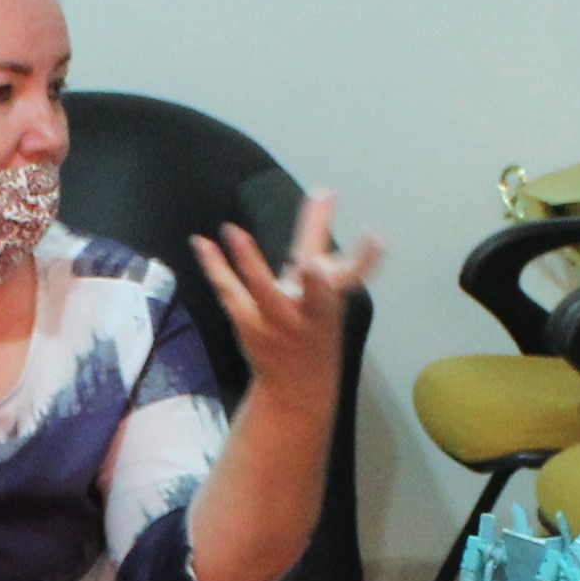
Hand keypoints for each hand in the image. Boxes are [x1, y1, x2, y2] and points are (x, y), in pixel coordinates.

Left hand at [193, 193, 380, 399]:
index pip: (353, 276)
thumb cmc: (313, 326)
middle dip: (316, 278)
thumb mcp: (324, 289)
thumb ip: (318, 240)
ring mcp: (277, 321)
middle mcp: (307, 312)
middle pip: (312, 288)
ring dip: (250, 262)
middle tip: (312, 262)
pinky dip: (215, 267)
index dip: (367, 258)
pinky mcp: (248, 324)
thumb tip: (323, 192)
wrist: (297, 387)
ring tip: (235, 232)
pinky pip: (229, 292)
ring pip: (263, 291)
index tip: (378, 237)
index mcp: (331, 301)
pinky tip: (201, 242)